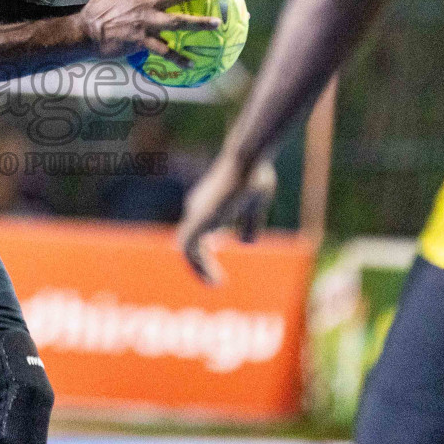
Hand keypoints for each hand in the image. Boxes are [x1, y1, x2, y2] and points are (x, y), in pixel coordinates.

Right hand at [78, 0, 221, 67]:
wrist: (85, 33)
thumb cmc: (96, 11)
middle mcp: (146, 4)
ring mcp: (146, 23)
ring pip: (178, 22)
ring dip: (199, 23)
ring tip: (217, 25)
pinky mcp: (142, 41)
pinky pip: (165, 51)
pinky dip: (179, 58)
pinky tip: (192, 64)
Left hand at [177, 155, 277, 284]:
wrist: (248, 158)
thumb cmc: (254, 175)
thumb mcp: (255, 204)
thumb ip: (250, 224)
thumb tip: (245, 244)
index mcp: (208, 204)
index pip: (198, 232)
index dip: (204, 252)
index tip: (218, 267)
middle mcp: (198, 208)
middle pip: (190, 241)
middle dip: (200, 264)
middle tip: (215, 282)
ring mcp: (197, 213)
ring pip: (187, 248)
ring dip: (198, 269)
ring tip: (215, 284)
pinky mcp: (200, 219)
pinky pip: (189, 248)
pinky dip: (198, 266)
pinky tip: (214, 279)